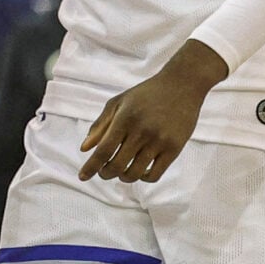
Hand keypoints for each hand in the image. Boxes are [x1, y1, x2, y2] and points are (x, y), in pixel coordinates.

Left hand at [79, 42, 225, 182]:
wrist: (182, 85)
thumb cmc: (147, 93)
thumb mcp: (119, 102)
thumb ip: (100, 125)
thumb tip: (84, 149)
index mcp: (125, 118)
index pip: (103, 150)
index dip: (91, 167)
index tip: (82, 177)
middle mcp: (142, 131)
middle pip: (117, 165)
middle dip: (105, 173)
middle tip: (104, 172)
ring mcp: (159, 141)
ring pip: (135, 173)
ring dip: (123, 177)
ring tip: (121, 172)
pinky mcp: (174, 148)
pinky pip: (154, 175)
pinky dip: (143, 178)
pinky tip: (140, 171)